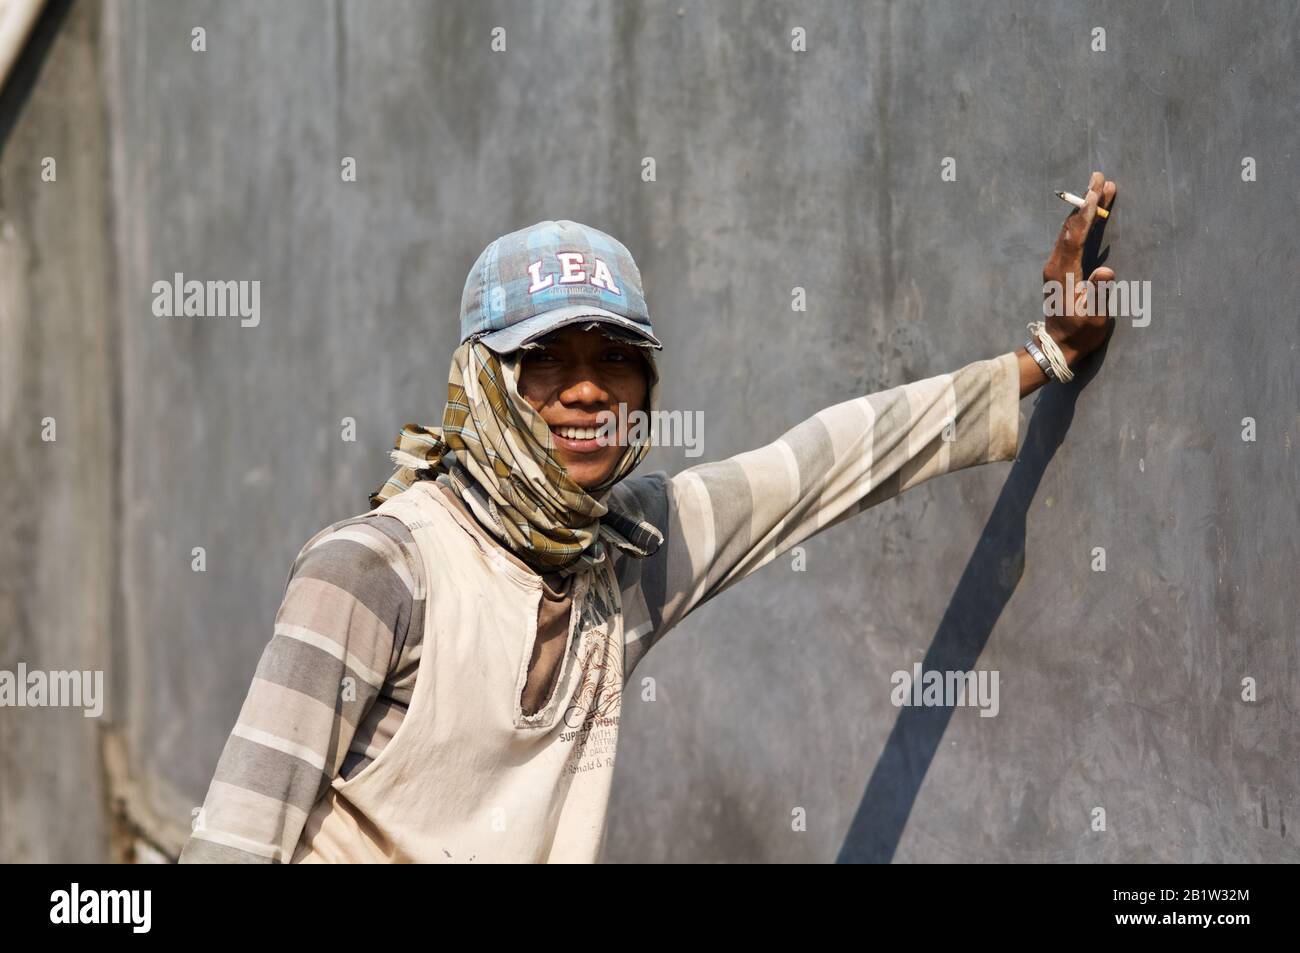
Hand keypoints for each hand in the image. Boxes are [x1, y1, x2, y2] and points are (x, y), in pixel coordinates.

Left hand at [1040, 170, 1117, 365]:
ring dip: (1086, 208)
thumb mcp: (1095, 317)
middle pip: (1071, 226)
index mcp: (1063, 274)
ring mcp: (1055, 265)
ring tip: (1101, 187)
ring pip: (1070, 230)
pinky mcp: (1059, 268)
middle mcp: (1055, 265)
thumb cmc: (1080, 334)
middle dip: (1086, 201)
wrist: (1058, 346)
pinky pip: (1070, 238)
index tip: (1096, 192)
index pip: (1075, 236)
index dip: (1086, 213)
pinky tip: (1093, 212)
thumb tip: (1106, 269)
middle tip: (1099, 176)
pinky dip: (1083, 222)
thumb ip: (1100, 292)